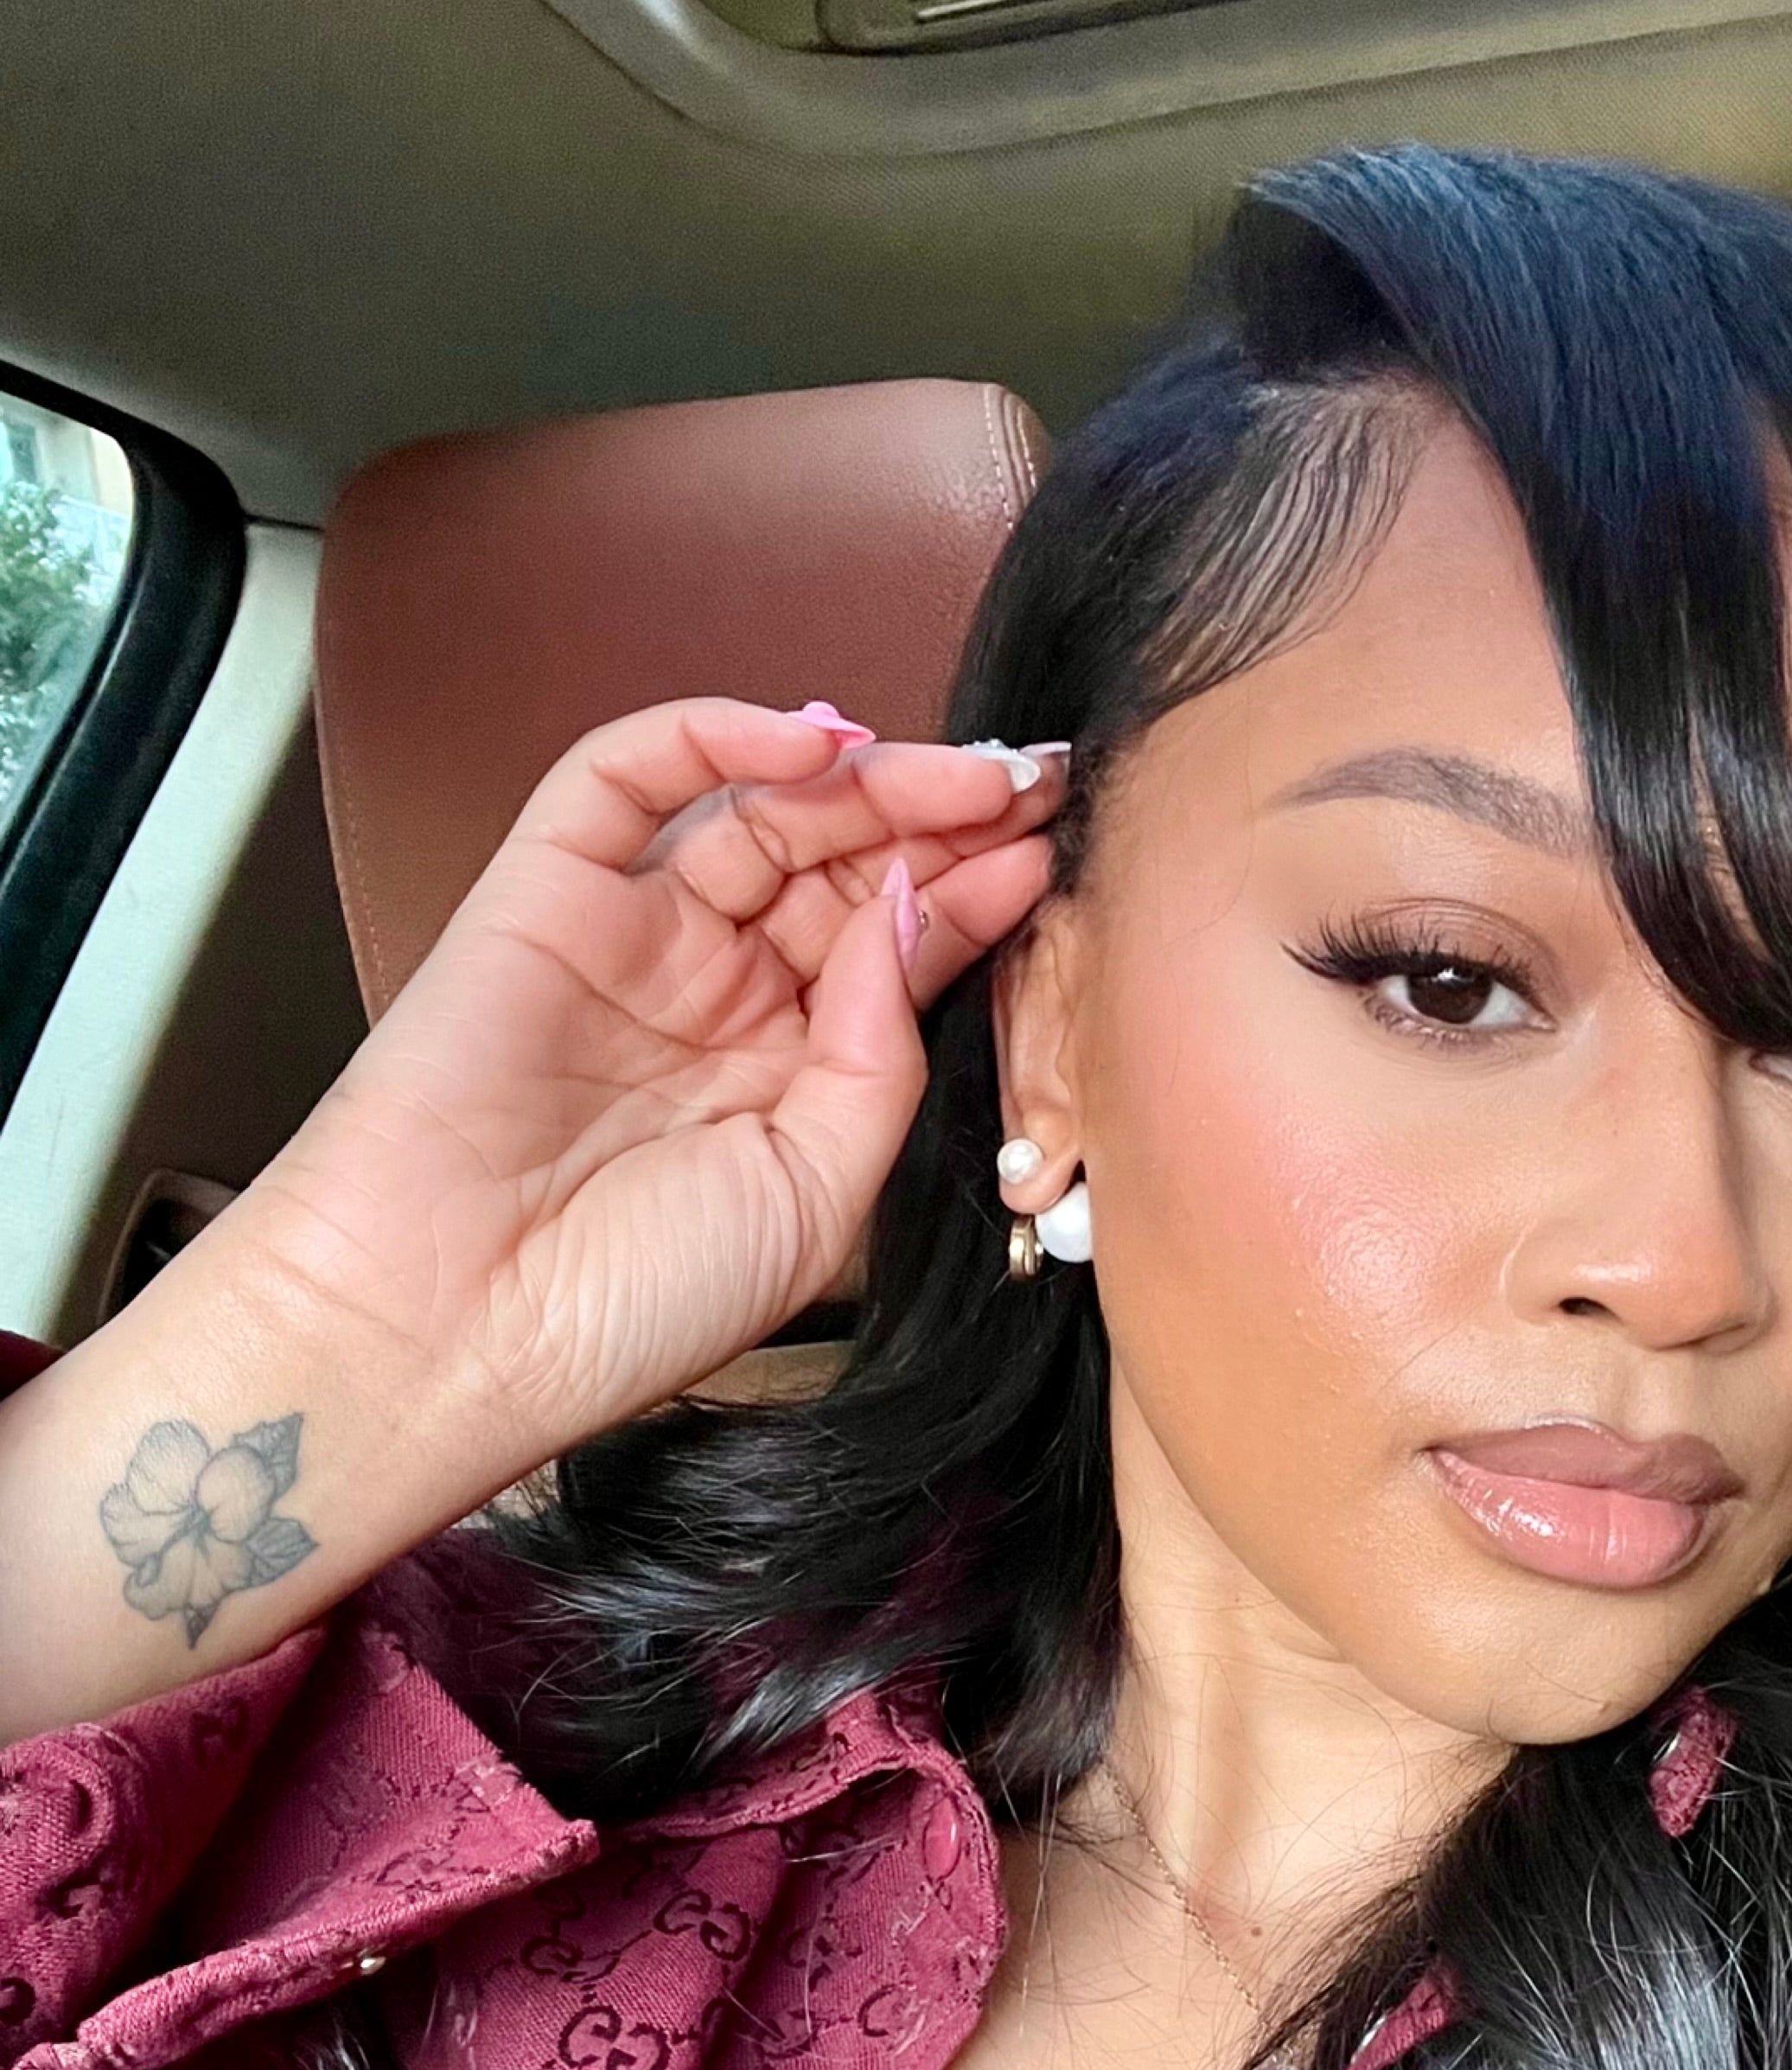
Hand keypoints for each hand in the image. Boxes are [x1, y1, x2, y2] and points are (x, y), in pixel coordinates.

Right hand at [225, 697, 1059, 1468]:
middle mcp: (717, 997)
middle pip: (846, 867)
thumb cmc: (631, 1303)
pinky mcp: (544, 891)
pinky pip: (626, 778)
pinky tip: (819, 744)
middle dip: (945, 820)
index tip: (1057, 849)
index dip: (980, 894)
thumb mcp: (820, 1195)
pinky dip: (716, 738)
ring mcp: (635, 938)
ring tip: (963, 771)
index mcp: (790, 1077)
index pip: (902, 950)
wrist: (456, 1331)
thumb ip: (881, 1055)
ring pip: (763, 812)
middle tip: (1033, 785)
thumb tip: (910, 908)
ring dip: (867, 778)